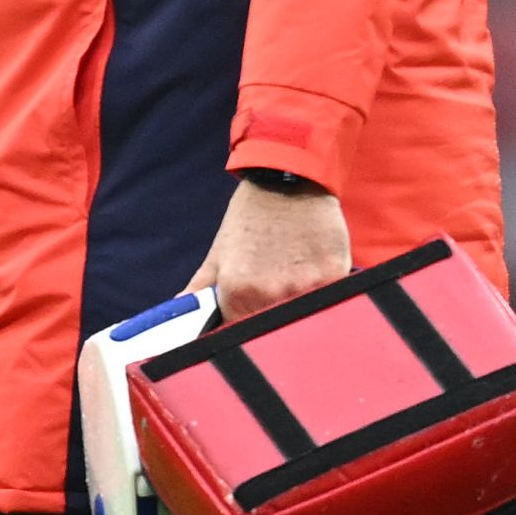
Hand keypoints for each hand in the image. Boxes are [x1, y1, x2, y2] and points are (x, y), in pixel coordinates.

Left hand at [190, 179, 350, 323]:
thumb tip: (181, 309)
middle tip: (275, 298)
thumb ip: (200, 288)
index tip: (249, 327)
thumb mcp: (219, 252)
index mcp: (237, 292)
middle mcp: (270, 293)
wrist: (287, 178)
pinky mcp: (334, 274)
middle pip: (274, 331)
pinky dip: (324, 293)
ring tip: (294, 278)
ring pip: (304, 317)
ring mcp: (305, 286)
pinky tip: (314, 271)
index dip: (244, 333)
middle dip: (272, 322)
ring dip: (300, 308)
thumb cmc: (251, 216)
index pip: (239, 336)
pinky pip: (331, 299)